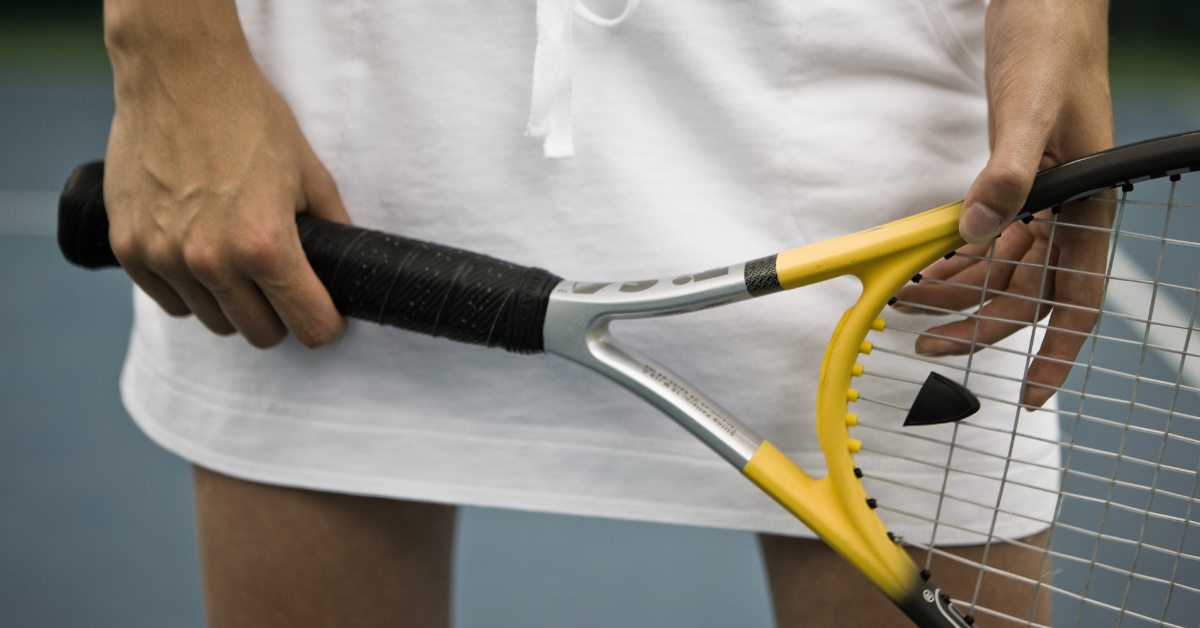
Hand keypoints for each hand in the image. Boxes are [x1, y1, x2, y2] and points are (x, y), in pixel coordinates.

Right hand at [102, 0, 347, 348]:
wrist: (178, 75)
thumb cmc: (248, 117)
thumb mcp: (311, 173)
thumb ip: (333, 228)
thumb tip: (348, 263)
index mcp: (265, 247)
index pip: (307, 326)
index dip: (324, 325)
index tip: (326, 318)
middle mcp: (213, 261)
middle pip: (259, 333)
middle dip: (279, 317)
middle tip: (284, 289)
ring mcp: (165, 258)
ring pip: (212, 321)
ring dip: (231, 304)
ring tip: (239, 266)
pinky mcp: (129, 248)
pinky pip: (169, 302)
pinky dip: (189, 290)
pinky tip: (201, 258)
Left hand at [896, 0, 1113, 406]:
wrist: (1043, 3)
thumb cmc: (1051, 44)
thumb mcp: (1027, 106)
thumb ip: (1007, 171)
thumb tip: (974, 230)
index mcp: (1087, 202)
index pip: (1076, 295)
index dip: (1056, 350)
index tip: (1034, 393)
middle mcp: (1067, 210)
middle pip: (1026, 290)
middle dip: (976, 322)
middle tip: (926, 344)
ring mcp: (1041, 198)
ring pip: (1000, 268)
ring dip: (955, 290)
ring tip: (905, 303)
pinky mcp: (1014, 182)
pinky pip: (987, 238)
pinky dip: (954, 258)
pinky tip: (924, 269)